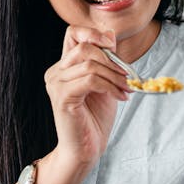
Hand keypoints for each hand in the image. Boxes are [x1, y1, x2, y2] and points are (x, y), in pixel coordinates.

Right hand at [39, 26, 129, 183]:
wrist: (86, 150)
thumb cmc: (94, 119)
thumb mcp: (105, 83)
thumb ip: (105, 60)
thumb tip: (110, 34)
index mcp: (64, 67)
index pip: (73, 33)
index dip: (93, 33)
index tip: (113, 47)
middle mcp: (55, 72)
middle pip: (84, 47)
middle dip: (112, 60)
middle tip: (129, 77)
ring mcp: (56, 84)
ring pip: (89, 63)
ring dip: (114, 75)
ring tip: (127, 88)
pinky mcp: (62, 97)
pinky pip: (90, 80)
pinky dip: (110, 86)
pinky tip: (120, 97)